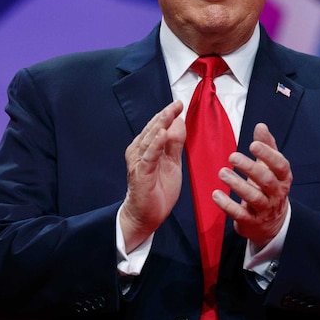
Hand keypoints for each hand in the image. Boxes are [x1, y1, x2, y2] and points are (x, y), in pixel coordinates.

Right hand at [120, 100, 185, 250]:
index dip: (168, 114)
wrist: (146, 215)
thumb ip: (175, 144)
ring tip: (170, 113)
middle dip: (165, 115)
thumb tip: (179, 121)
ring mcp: (139, 162)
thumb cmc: (158, 188)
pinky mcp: (141, 174)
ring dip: (160, 125)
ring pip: (150, 140)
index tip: (179, 103)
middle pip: (153, 129)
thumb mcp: (172, 163)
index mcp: (147, 148)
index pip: (158, 127)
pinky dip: (155, 145)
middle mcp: (139, 152)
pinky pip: (148, 157)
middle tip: (177, 104)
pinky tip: (162, 135)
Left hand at [214, 123, 291, 247]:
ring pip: (253, 197)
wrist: (273, 223)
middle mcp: (277, 193)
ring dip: (237, 185)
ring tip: (222, 173)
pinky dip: (228, 205)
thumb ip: (267, 146)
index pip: (280, 165)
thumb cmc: (269, 188)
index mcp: (283, 178)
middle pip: (266, 180)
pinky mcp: (252, 222)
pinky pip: (240, 214)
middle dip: (250, 168)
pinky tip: (216, 195)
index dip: (268, 155)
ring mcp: (265, 209)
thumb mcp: (271, 167)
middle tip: (232, 157)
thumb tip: (261, 125)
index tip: (253, 144)